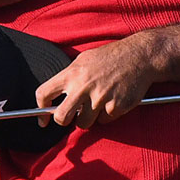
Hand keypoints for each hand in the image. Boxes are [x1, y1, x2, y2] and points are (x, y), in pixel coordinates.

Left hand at [33, 35, 161, 128]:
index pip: (44, 93)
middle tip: (71, 117)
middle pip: (62, 117)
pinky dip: (108, 114)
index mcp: (72, 73)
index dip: (40, 109)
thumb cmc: (111, 56)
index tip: (44, 119)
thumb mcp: (84, 59)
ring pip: (84, 123)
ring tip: (98, 103)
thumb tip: (57, 95)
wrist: (139, 56)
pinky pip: (105, 121)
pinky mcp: (115, 107)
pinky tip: (114, 100)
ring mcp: (100, 98)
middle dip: (64, 121)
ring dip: (89, 118)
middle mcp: (83, 87)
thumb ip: (70, 76)